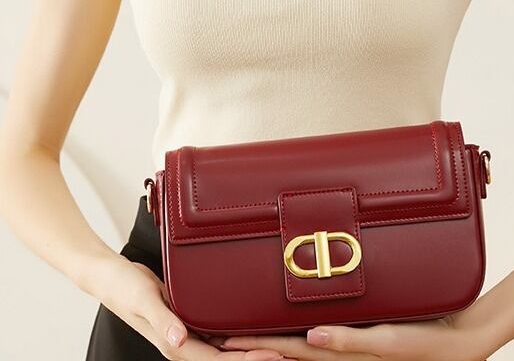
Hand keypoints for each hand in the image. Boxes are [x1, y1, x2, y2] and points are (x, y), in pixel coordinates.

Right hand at [87, 252, 286, 360]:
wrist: (111, 276)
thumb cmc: (124, 288)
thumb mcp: (144, 300)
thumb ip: (162, 321)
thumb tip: (179, 341)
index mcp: (174, 345)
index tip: (272, 358)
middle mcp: (183, 343)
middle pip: (225, 358)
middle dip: (254, 357)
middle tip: (287, 353)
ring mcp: (186, 332)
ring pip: (222, 347)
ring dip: (248, 349)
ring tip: (277, 345)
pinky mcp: (188, 319)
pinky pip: (216, 331)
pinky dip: (235, 333)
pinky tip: (251, 328)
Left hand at [209, 313, 489, 360]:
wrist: (456, 340)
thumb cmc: (425, 341)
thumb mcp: (389, 342)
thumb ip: (350, 341)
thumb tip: (311, 337)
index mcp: (340, 357)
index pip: (287, 352)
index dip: (254, 347)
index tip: (222, 340)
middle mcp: (337, 356)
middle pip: (285, 350)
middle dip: (253, 345)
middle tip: (218, 337)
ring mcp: (345, 350)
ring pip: (297, 346)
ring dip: (267, 341)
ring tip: (238, 334)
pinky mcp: (356, 341)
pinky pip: (319, 340)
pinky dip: (295, 335)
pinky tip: (287, 326)